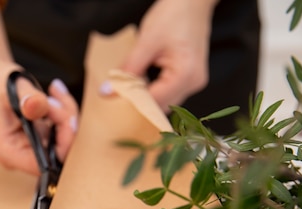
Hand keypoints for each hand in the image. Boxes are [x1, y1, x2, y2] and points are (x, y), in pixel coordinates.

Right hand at [0, 0, 76, 173]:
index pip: (43, 166)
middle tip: (57, 98)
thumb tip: (38, 110)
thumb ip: (26, 98)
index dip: (62, 146)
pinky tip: (53, 92)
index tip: (67, 120)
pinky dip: (62, 111)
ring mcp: (28, 147)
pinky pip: (59, 130)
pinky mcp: (36, 138)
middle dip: (65, 125)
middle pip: (57, 153)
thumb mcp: (11, 85)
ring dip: (64, 114)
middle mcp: (18, 155)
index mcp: (7, 151)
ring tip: (52, 91)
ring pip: (61, 140)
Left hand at [102, 0, 217, 111]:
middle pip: (160, 106)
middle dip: (138, 104)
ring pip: (164, 102)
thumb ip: (128, 69)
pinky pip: (168, 93)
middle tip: (115, 98)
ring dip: (144, 98)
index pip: (154, 101)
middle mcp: (193, 83)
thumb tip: (108, 91)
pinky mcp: (189, 78)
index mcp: (186, 74)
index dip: (132, 103)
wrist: (192, 1)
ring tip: (126, 91)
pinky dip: (152, 91)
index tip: (111, 100)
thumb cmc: (173, 15)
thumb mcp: (146, 41)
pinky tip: (138, 85)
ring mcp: (193, 82)